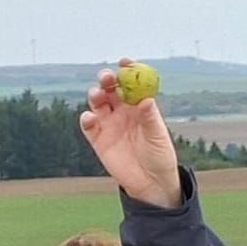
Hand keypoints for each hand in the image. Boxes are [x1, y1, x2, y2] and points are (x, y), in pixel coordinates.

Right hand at [79, 61, 181, 205]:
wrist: (151, 184)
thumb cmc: (159, 157)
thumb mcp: (157, 137)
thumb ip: (150, 118)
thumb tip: (146, 99)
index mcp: (139, 106)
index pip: (131, 84)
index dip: (127, 71)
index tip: (125, 61)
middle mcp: (122, 111)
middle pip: (110, 89)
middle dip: (107, 80)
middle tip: (106, 77)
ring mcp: (109, 124)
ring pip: (97, 103)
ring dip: (95, 95)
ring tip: (97, 95)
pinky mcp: (98, 139)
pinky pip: (88, 125)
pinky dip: (86, 119)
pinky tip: (90, 117)